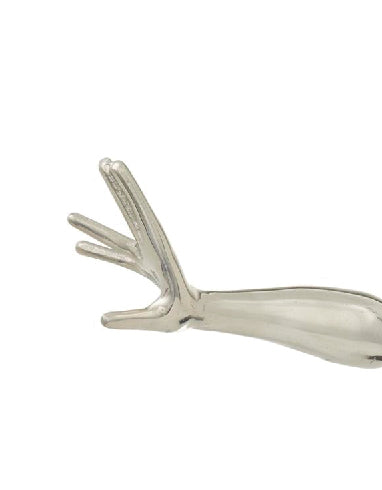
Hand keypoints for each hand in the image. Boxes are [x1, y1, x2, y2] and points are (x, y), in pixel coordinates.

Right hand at [69, 159, 198, 330]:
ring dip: (95, 227)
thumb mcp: (158, 318)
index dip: (126, 189)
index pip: (138, 213)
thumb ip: (132, 319)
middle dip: (117, 188)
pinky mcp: (143, 266)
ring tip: (69, 216)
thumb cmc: (181, 317)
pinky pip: (117, 255)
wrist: (196, 315)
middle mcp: (150, 248)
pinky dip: (99, 250)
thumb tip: (102, 320)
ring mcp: (145, 256)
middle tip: (103, 161)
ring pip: (117, 235)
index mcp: (155, 251)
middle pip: (130, 212)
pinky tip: (77, 246)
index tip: (116, 166)